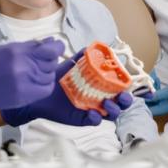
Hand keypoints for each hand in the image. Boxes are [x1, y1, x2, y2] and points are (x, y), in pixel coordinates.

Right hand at [0, 39, 63, 124]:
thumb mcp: (6, 49)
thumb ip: (29, 46)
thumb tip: (51, 41)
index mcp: (17, 51)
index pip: (50, 49)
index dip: (56, 48)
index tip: (55, 48)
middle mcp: (22, 66)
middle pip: (51, 63)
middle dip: (49, 62)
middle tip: (40, 62)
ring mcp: (23, 83)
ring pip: (49, 77)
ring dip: (45, 75)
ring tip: (32, 74)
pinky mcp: (22, 97)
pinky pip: (43, 90)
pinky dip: (42, 87)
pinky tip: (33, 84)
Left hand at [1, 48, 133, 126]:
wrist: (41, 89)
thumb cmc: (59, 77)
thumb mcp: (72, 64)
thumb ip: (83, 56)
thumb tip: (93, 46)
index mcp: (101, 85)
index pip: (119, 87)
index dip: (126, 87)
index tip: (126, 83)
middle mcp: (100, 98)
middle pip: (120, 103)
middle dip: (125, 101)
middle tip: (121, 96)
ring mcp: (93, 109)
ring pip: (111, 114)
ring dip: (113, 110)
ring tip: (105, 104)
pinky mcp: (83, 119)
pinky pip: (95, 121)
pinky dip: (96, 118)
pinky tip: (92, 113)